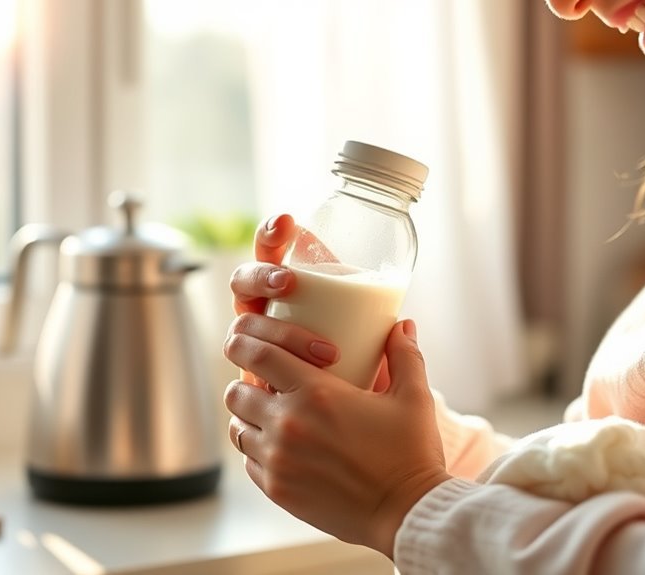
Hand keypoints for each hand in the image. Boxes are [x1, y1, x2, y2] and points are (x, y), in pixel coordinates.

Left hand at [222, 319, 450, 557]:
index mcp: (316, 393)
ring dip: (249, 418)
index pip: (258, 355)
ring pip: (237, 429)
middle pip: (237, 393)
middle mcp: (288, 425)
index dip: (248, 344)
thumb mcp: (414, 397)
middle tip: (266, 384)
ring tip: (272, 415)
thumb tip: (402, 325)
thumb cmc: (411, 453)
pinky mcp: (277, 490)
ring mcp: (278, 461)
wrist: (408, 513)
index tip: (250, 344)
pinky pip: (248, 462)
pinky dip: (257, 450)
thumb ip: (404, 354)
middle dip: (247, 383)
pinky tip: (281, 447)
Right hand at [227, 214, 392, 391]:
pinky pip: (241, 361)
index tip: (289, 223)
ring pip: (242, 322)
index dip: (273, 232)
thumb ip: (388, 336)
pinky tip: (279, 379)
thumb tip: (403, 324)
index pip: (272, 248)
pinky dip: (258, 367)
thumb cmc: (359, 371)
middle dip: (262, 275)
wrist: (343, 420)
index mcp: (293, 286)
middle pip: (245, 278)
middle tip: (288, 283)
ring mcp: (254, 339)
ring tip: (319, 349)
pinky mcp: (248, 370)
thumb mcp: (376, 347)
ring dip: (275, 331)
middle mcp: (266, 308)